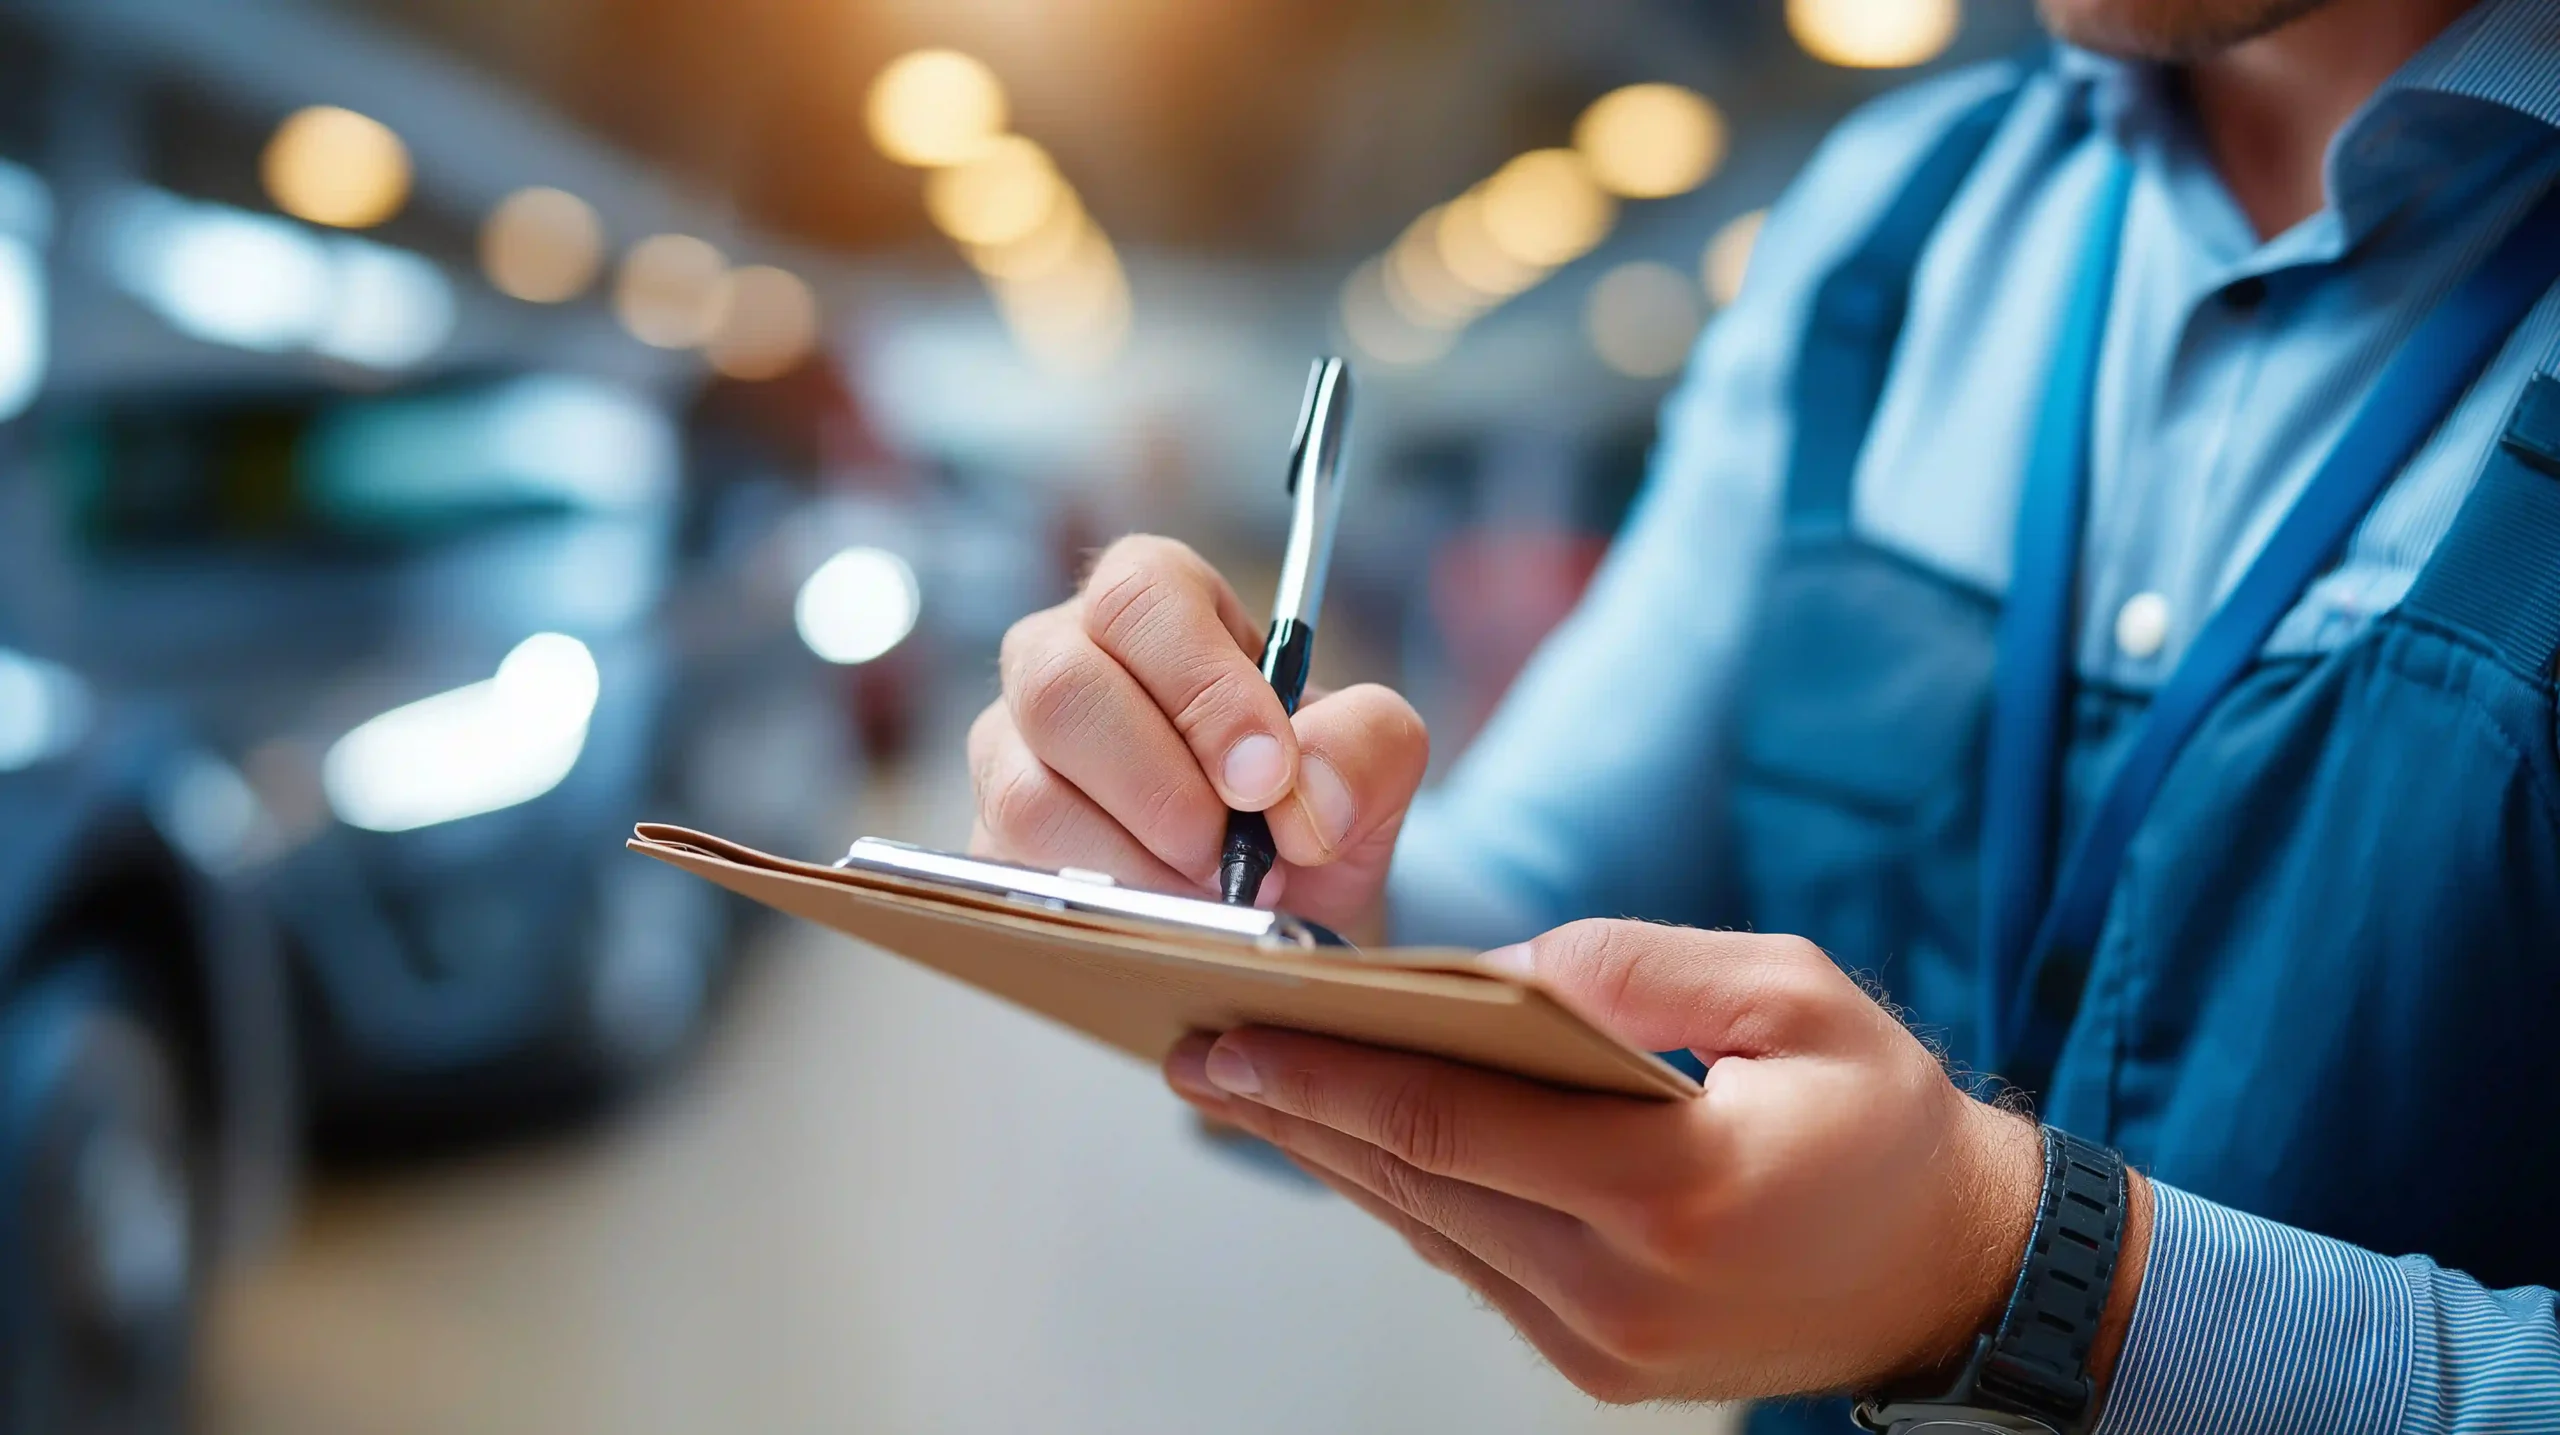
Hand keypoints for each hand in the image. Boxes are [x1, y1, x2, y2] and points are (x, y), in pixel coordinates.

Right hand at [972, 535, 1428, 939]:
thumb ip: (1370, 746)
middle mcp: (1063, 656)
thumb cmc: (1307, 815)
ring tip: (1212, 886)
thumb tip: (1302, 793)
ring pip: (1029, 792)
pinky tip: (1164, 914)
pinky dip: (1107, 905)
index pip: (1142, 594)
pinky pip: (1017, 871)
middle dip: (1163, 788)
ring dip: (1138, 861)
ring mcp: (1012, 750)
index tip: (1268, 778)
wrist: (1276, 915)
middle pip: (1060, 684)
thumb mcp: (1372, 771)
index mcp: (1158, 605)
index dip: (1203, 686)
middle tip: (1235, 852)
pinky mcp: (991, 840)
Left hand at [1163, 920, 2149, 1403]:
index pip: (1451, 1125)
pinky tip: (1351, 1141)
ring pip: (1427, 1230)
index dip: (1324, 1077)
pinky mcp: (1595, 1362)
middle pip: (1414, 1184)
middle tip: (1196, 1052)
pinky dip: (1405, 1196)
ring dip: (1335, 1156)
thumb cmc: (1884, 1120)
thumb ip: (1637, 967)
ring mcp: (1602, 1342)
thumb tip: (1496, 970)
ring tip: (1249, 1086)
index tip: (1228, 1038)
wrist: (1954, 1271)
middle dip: (1296, 1113)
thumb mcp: (1791, 996)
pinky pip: (1469, 1264)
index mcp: (1673, 1191)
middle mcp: (1621, 1288)